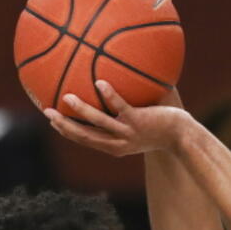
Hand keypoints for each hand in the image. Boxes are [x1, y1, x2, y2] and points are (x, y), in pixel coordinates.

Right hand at [44, 80, 188, 156]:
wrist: (183, 137)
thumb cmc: (161, 129)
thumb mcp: (138, 125)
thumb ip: (122, 112)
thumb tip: (106, 86)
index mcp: (114, 147)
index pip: (85, 140)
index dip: (68, 132)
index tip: (53, 121)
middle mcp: (118, 144)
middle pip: (85, 137)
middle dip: (65, 126)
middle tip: (47, 112)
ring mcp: (128, 133)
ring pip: (99, 124)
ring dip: (81, 111)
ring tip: (67, 98)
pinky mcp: (138, 122)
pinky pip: (120, 107)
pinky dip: (109, 96)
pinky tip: (99, 82)